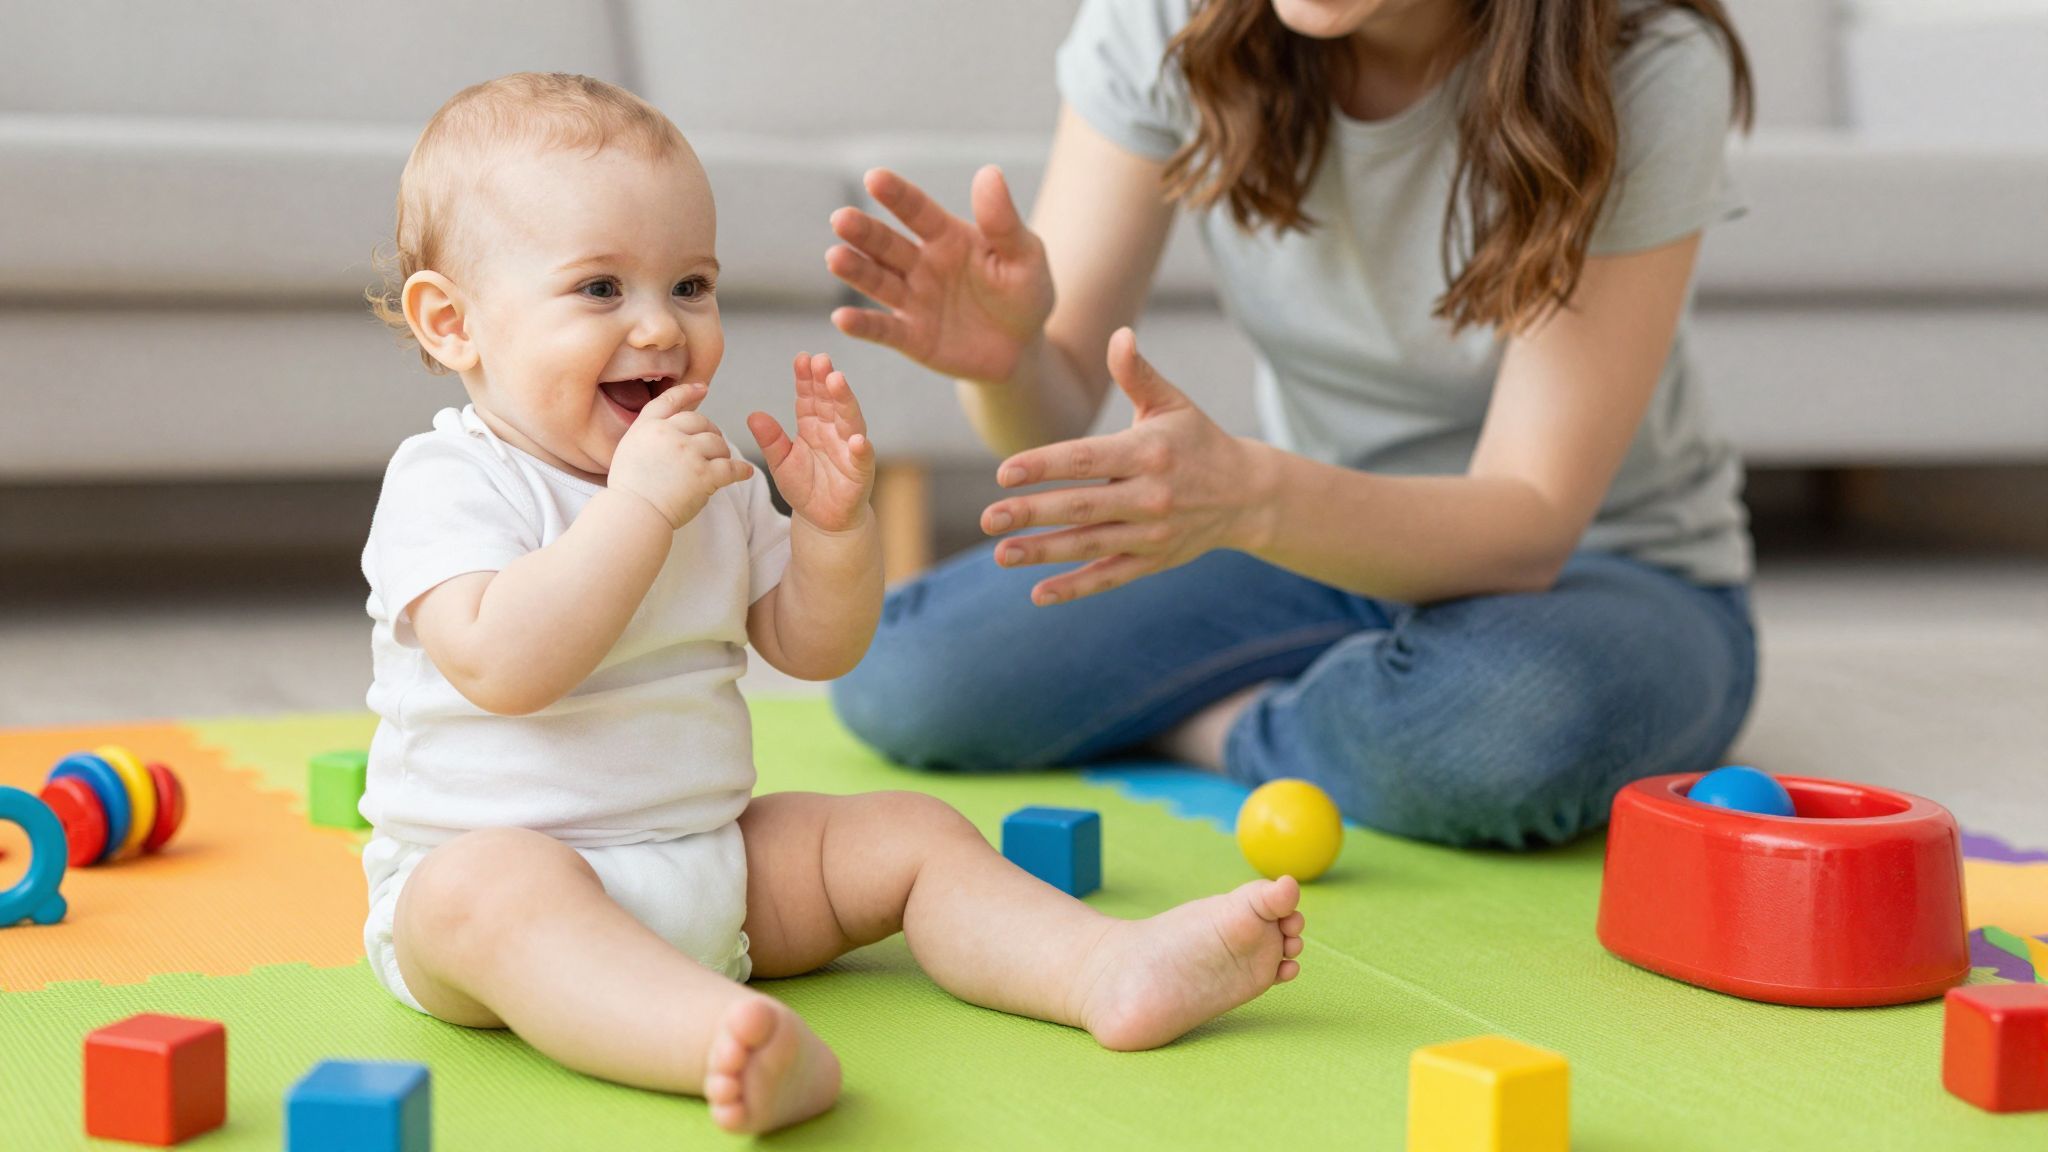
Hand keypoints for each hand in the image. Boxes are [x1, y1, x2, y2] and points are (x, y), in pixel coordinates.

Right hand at [608, 382, 754, 529]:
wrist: (633, 514)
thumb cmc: (629, 491)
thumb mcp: (628, 450)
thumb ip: (648, 435)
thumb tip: (669, 431)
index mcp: (648, 427)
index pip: (670, 400)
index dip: (688, 392)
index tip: (703, 389)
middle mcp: (668, 434)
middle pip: (700, 421)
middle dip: (710, 431)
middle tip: (714, 444)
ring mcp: (687, 453)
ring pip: (717, 443)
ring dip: (723, 452)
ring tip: (722, 462)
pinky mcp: (703, 474)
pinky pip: (730, 468)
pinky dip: (740, 470)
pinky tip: (745, 472)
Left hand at [747, 353, 876, 532]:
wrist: (823, 520)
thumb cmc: (805, 487)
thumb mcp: (781, 462)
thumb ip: (770, 440)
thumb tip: (753, 415)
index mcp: (813, 425)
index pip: (810, 396)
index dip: (806, 378)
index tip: (801, 358)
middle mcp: (834, 431)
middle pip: (831, 401)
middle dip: (826, 380)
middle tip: (821, 360)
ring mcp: (849, 449)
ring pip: (850, 420)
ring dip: (845, 401)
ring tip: (837, 381)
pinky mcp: (860, 472)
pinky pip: (862, 459)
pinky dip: (861, 449)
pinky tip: (858, 439)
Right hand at [827, 166, 1055, 383]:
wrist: (1021, 348)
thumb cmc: (1023, 293)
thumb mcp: (1025, 256)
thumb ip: (1004, 222)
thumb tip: (989, 172)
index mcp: (947, 236)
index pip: (917, 210)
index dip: (897, 195)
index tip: (874, 178)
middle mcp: (921, 264)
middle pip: (887, 244)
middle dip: (864, 232)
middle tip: (840, 219)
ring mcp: (913, 300)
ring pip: (878, 282)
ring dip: (856, 271)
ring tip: (834, 257)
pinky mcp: (911, 337)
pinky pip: (884, 330)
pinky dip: (863, 326)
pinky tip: (843, 319)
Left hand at [980, 329, 1260, 605]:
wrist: (1247, 494)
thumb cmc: (1197, 440)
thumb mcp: (1172, 403)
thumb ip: (1137, 373)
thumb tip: (1118, 335)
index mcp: (1149, 452)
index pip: (1087, 459)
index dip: (1044, 466)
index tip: (1005, 472)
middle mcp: (1151, 496)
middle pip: (1082, 506)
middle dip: (1032, 513)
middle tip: (988, 519)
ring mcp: (1152, 533)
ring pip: (1090, 545)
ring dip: (1044, 551)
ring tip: (1001, 553)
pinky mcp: (1154, 560)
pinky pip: (1109, 577)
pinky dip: (1075, 588)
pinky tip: (1039, 594)